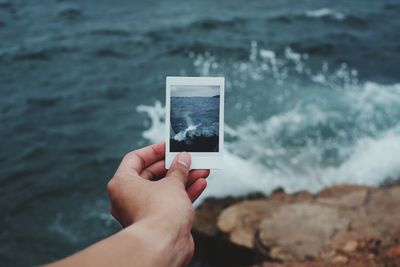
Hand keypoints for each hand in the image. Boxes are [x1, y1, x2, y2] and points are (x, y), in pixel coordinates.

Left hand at [107, 143, 208, 265]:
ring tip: (202, 169)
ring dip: (184, 179)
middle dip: (175, 166)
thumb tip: (183, 158)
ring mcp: (143, 211)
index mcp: (123, 183)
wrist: (164, 247)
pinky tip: (201, 183)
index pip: (135, 159)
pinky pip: (170, 202)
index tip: (169, 146)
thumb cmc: (160, 213)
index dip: (153, 151)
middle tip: (190, 158)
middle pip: (152, 174)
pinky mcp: (157, 222)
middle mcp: (128, 197)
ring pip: (164, 189)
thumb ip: (179, 168)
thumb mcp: (172, 183)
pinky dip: (185, 193)